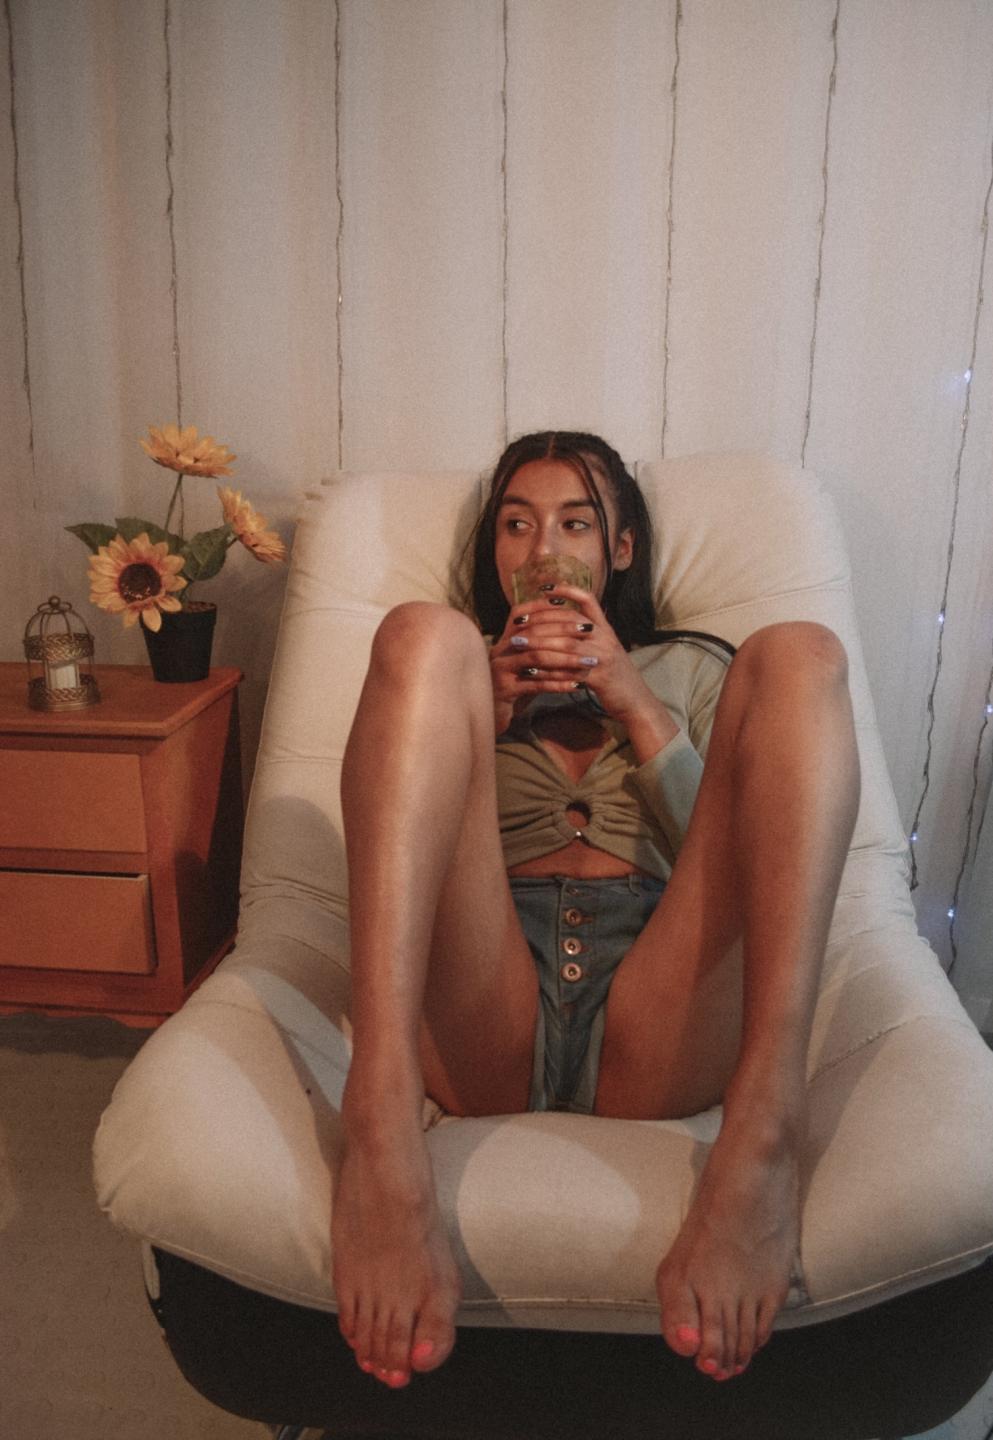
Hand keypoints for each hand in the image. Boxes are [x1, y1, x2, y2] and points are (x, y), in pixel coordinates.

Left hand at [489, 585, 669, 740]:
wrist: (636, 700)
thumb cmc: (616, 675)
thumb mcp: (606, 648)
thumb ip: (589, 634)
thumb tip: (564, 620)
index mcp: (606, 628)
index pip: (587, 600)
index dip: (567, 591)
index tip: (544, 588)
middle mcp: (606, 638)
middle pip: (569, 621)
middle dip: (540, 620)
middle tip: (517, 621)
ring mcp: (603, 657)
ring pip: (566, 644)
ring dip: (538, 642)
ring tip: (517, 642)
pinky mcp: (599, 678)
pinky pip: (568, 671)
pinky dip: (547, 670)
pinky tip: (530, 670)